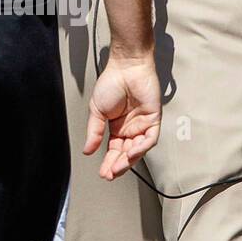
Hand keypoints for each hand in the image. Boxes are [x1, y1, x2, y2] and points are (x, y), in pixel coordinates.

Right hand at [84, 54, 161, 180]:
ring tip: (118, 167)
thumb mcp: (96, 111)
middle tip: (110, 174)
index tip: (103, 173)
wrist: (125, 67)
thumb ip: (93, 132)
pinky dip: (141, 147)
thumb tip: (87, 150)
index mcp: (117, 127)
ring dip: (129, 160)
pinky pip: (150, 138)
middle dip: (118, 165)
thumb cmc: (112, 82)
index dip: (108, 162)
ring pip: (139, 149)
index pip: (114, 150)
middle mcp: (131, 128)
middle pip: (126, 153)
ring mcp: (142, 125)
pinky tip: (131, 153)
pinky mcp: (153, 119)